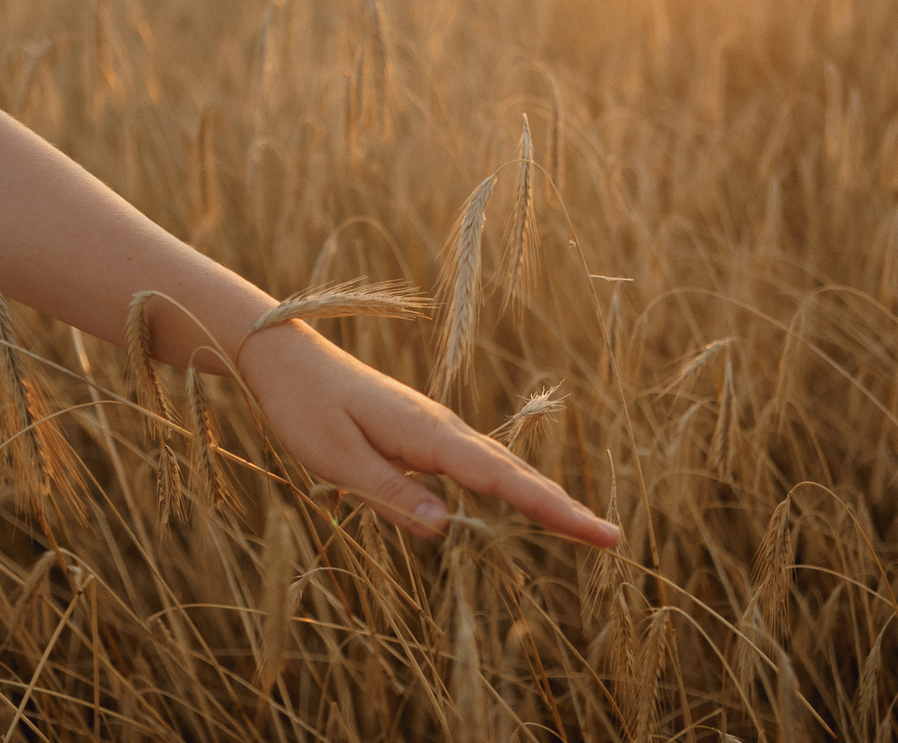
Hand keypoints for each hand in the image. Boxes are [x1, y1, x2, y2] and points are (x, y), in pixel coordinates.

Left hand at [236, 320, 620, 547]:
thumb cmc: (305, 409)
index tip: (598, 532)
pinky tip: (520, 499)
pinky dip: (511, 484)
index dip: (552, 510)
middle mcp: (443, 428)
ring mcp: (436, 428)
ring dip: (542, 497)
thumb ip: (392, 495)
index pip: (502, 481)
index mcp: (429, 435)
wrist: (285, 359)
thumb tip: (446, 531)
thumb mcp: (337, 460)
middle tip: (612, 538)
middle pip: (515, 473)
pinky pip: (478, 463)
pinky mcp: (423, 432)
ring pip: (501, 467)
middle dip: (563, 507)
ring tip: (582, 526)